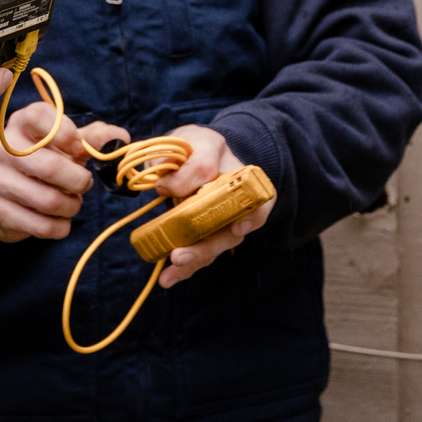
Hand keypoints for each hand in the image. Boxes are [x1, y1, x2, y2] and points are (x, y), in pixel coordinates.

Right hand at [0, 104, 132, 242]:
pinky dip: (61, 227)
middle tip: (84, 183)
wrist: (8, 191)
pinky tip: (60, 219)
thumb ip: (93, 139)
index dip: (67, 133)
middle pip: (50, 167)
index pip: (40, 117)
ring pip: (48, 200)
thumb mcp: (67, 144)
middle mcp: (3, 149)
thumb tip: (120, 139)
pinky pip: (42, 226)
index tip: (79, 148)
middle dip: (79, 181)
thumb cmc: (44, 160)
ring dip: (72, 207)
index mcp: (21, 123)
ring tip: (72, 203)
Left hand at [154, 124, 271, 287]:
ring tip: (170, 274)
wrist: (193, 156)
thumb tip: (166, 182)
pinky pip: (200, 254)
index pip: (255, 201)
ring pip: (214, 248)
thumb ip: (186, 159)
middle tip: (180, 256)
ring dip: (192, 262)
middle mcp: (238, 208)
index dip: (250, 217)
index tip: (237, 228)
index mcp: (244, 179)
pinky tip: (168, 279)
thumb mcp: (197, 142)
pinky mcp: (206, 235)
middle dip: (205, 248)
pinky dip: (185, 268)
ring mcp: (223, 224)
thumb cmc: (199, 148)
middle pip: (231, 234)